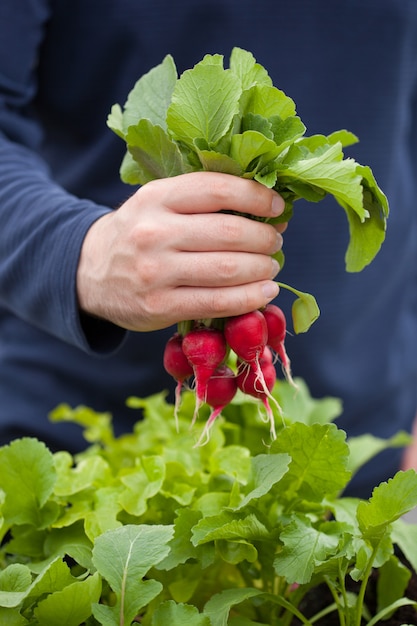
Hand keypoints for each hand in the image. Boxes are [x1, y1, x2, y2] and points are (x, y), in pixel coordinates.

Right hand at [77, 172, 285, 331]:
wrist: (89, 272)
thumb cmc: (136, 234)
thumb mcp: (156, 204)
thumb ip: (200, 200)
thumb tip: (265, 206)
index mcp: (156, 197)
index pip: (218, 189)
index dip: (257, 197)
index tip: (277, 207)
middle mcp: (154, 232)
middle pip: (229, 232)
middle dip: (265, 238)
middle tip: (275, 242)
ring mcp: (155, 271)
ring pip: (227, 269)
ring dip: (262, 269)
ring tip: (271, 266)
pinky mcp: (159, 306)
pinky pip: (217, 303)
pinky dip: (249, 298)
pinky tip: (264, 292)